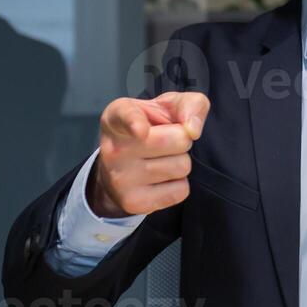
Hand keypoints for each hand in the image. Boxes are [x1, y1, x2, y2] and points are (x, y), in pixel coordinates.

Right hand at [88, 91, 209, 216]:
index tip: (140, 130)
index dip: (135, 122)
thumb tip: (193, 130)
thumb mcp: (168, 107)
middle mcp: (114, 148)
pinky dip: (178, 184)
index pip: (126, 116)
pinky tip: (160, 179)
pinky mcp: (133, 202)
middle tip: (165, 142)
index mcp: (117, 116)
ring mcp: (121, 178)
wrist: (123, 167)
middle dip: (182, 140)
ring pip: (182, 167)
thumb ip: (189, 104)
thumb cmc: (150, 128)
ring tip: (160, 159)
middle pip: (179, 140)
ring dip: (180, 162)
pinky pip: (181, 191)